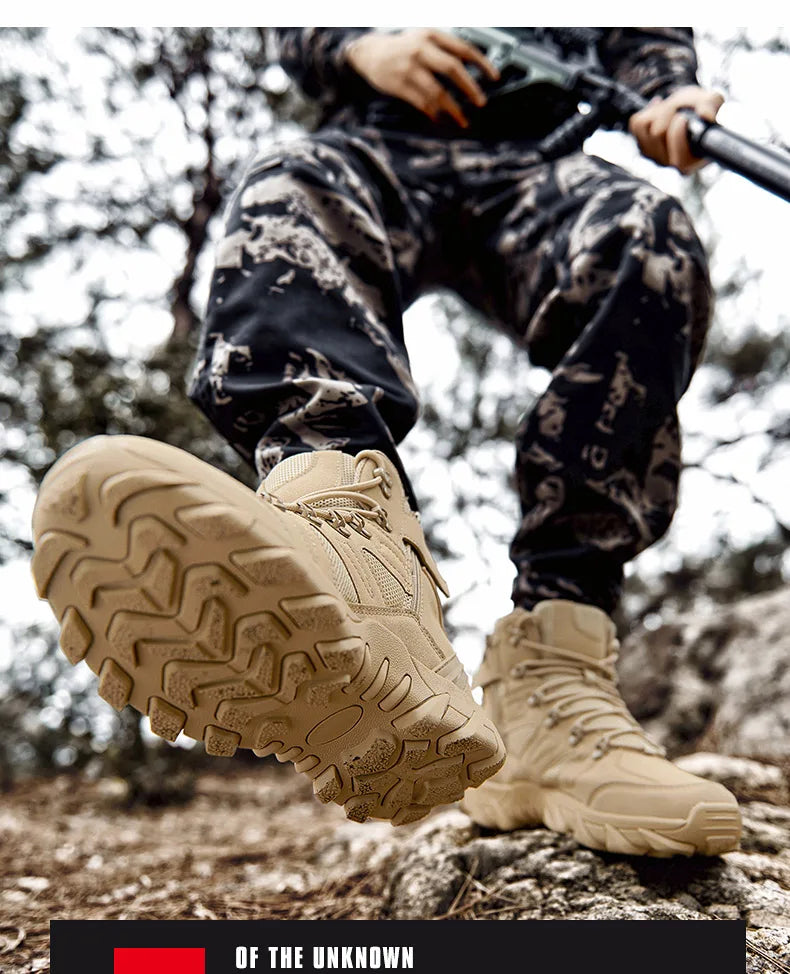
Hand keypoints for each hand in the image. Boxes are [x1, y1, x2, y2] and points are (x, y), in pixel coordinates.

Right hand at [345, 28, 498, 128]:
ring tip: (462, 119)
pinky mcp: (399, 85)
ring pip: (437, 91)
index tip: (494, 77)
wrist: (369, 53)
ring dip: (453, 108)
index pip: (463, 48)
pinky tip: (440, 117)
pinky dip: (434, 112)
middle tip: (480, 102)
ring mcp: (409, 68)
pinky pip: (422, 102)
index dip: (482, 63)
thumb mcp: (424, 39)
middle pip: (452, 69)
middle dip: (470, 88)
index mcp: (431, 35)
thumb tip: (472, 71)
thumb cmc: (402, 48)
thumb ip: (445, 50)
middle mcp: (421, 49)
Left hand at [628, 85, 723, 173]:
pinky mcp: (641, 144)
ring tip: (672, 111)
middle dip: (668, 113)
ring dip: (659, 112)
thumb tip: (707, 116)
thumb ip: (711, 108)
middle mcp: (668, 163)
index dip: (677, 134)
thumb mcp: (711, 103)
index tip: (683, 118)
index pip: (676, 159)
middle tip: (680, 110)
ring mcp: (652, 156)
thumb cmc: (701, 109)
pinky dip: (648, 111)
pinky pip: (636, 123)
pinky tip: (660, 112)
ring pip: (645, 127)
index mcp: (689, 162)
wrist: (687, 107)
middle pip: (657, 133)